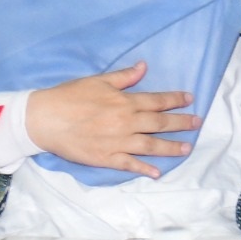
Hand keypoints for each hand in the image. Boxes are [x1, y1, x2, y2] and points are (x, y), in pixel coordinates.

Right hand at [26, 62, 200, 177]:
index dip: (176, 100)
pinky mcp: (106, 158)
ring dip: (171, 147)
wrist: (43, 119)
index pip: (157, 101)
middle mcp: (126, 122)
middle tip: (197, 124)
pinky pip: (130, 165)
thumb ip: (123, 77)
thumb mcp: (97, 81)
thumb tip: (144, 67)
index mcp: (124, 102)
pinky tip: (157, 172)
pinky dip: (145, 169)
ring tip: (187, 149)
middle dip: (181, 123)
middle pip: (160, 124)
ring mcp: (118, 142)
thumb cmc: (68, 96)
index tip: (190, 100)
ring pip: (151, 145)